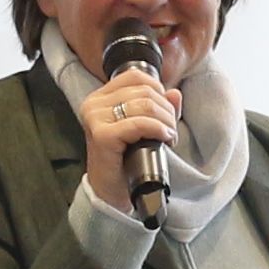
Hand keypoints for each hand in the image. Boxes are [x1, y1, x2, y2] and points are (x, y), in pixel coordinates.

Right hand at [76, 61, 176, 218]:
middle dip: (167, 110)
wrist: (110, 192)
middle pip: (145, 91)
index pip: (136, 76)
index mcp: (100, 97)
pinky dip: (157, 129)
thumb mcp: (144, 128)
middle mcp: (94, 104)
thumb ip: (159, 108)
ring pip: (145, 105)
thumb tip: (175, 93)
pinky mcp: (102, 135)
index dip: (158, 91)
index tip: (165, 113)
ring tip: (168, 136)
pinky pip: (139, 124)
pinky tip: (164, 138)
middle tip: (170, 130)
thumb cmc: (125, 160)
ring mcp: (95, 118)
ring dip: (165, 121)